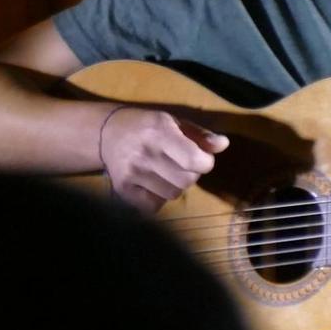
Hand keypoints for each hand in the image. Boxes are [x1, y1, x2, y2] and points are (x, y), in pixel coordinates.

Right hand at [99, 105, 228, 213]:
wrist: (107, 133)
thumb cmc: (147, 126)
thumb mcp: (174, 122)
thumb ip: (200, 135)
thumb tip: (223, 145)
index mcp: (160, 131)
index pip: (195, 160)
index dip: (206, 163)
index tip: (200, 158)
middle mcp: (145, 153)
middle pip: (186, 181)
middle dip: (191, 175)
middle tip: (181, 165)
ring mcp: (132, 172)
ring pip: (172, 194)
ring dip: (175, 187)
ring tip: (166, 174)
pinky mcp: (123, 188)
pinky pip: (153, 206)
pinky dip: (158, 199)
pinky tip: (153, 185)